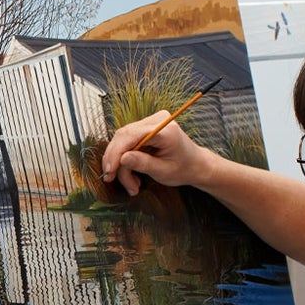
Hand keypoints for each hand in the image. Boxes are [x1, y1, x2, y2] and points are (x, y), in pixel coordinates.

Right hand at [99, 115, 215, 195]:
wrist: (195, 165)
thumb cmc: (183, 168)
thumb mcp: (163, 171)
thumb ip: (143, 163)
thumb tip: (122, 159)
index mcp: (166, 129)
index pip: (132, 135)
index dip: (116, 152)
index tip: (109, 171)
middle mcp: (157, 120)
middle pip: (124, 136)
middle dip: (115, 160)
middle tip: (111, 179)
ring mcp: (151, 122)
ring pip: (123, 140)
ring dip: (121, 164)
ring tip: (131, 184)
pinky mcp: (146, 128)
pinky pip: (127, 141)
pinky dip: (125, 159)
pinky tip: (133, 175)